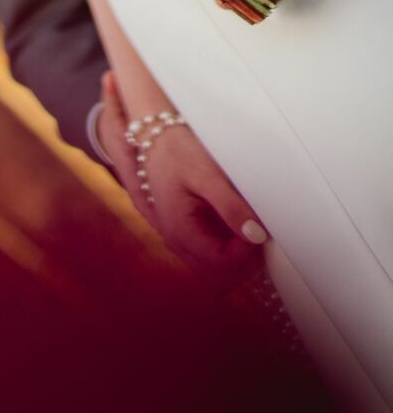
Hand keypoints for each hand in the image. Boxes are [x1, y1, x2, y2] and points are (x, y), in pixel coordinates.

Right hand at [97, 72, 266, 287]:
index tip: (260, 232)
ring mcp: (180, 239)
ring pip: (215, 270)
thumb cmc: (177, 149)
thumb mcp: (207, 172)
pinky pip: (210, 255)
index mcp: (180, 229)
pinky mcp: (185, 233)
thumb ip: (231, 206)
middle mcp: (176, 241)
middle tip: (259, 234)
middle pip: (218, 277)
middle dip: (244, 263)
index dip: (246, 255)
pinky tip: (239, 225)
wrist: (152, 135)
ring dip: (237, 258)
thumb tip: (257, 236)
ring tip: (251, 229)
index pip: (221, 265)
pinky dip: (229, 249)